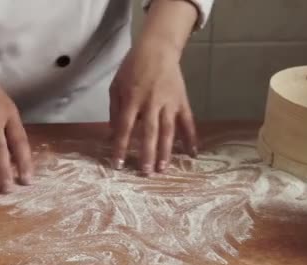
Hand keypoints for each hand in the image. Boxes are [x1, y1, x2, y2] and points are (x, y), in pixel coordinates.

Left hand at [110, 38, 196, 174]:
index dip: (121, 147)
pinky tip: (192, 153)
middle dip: (147, 154)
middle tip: (146, 173)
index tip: (118, 164)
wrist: (157, 49)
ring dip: (166, 151)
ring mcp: (169, 103)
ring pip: (168, 131)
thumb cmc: (132, 68)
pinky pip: (187, 122)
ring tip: (163, 169)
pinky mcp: (182, 101)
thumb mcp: (116, 87)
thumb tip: (113, 135)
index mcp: (132, 99)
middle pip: (149, 133)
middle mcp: (151, 103)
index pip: (125, 128)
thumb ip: (115, 111)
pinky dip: (191, 137)